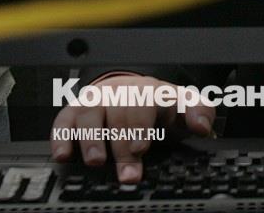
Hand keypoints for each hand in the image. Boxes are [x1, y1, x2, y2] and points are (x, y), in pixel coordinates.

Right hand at [50, 75, 214, 182]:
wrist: (133, 91)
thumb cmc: (158, 104)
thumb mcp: (185, 105)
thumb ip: (200, 112)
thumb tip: (202, 125)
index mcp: (148, 91)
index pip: (143, 104)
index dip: (139, 127)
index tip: (141, 149)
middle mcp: (120, 93)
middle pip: (116, 114)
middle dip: (121, 146)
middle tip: (127, 173)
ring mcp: (97, 101)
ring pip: (89, 114)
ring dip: (91, 139)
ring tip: (96, 161)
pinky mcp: (76, 111)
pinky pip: (64, 120)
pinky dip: (61, 137)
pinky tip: (64, 154)